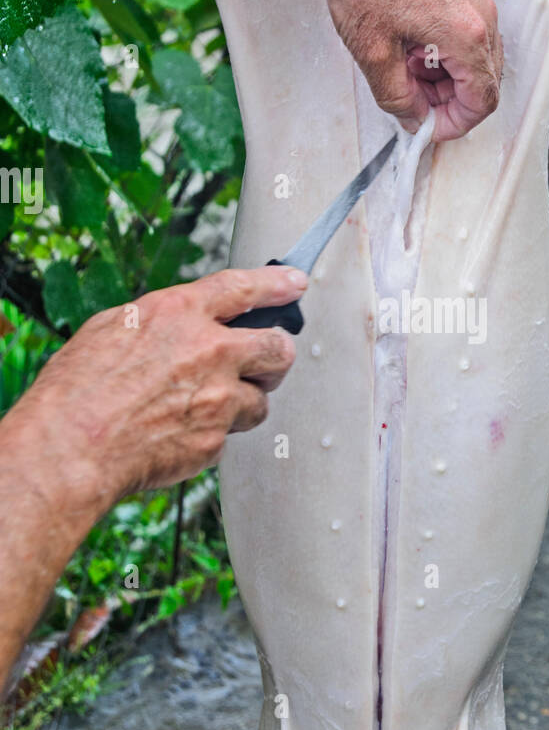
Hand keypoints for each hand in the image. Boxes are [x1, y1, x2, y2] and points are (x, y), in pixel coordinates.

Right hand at [16, 267, 306, 500]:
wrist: (71, 446)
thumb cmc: (77, 391)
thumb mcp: (112, 330)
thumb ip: (161, 325)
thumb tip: (180, 327)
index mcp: (178, 313)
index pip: (242, 288)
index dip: (275, 284)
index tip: (295, 283)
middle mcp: (209, 350)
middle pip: (277, 347)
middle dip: (276, 354)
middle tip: (264, 363)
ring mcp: (218, 397)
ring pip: (260, 399)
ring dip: (241, 404)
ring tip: (203, 409)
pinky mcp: (216, 439)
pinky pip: (229, 435)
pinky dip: (211, 436)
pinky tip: (178, 435)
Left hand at [322, 0, 503, 141]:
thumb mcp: (372, 53)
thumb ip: (397, 97)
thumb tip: (413, 119)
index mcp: (465, 35)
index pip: (482, 100)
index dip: (456, 124)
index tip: (427, 129)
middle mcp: (482, 16)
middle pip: (485, 82)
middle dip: (450, 102)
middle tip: (410, 102)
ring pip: (477, 61)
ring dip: (446, 78)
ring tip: (404, 70)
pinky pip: (468, 36)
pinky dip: (445, 54)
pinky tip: (410, 47)